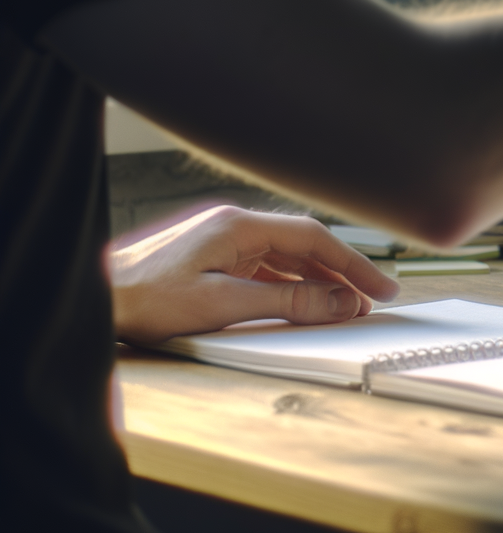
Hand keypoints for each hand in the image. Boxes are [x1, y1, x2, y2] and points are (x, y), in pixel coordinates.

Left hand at [110, 206, 399, 345]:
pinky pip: (264, 267)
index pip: (313, 238)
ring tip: (343, 304)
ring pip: (285, 257)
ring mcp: (220, 241)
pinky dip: (290, 284)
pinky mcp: (210, 259)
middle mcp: (232, 226)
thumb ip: (287, 303)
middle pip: (303, 245)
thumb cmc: (143, 300)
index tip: (380, 287)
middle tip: (372, 298)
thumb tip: (339, 302)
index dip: (353, 264)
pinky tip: (301, 302)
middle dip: (341, 271)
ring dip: (316, 279)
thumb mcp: (223, 306)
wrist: (92, 300)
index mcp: (238, 226)